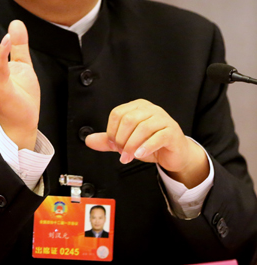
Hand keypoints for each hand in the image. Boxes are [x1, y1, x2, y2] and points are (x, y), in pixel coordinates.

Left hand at [85, 99, 208, 187]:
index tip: (113, 145)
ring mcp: (163, 119)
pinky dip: (145, 147)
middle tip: (121, 152)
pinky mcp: (172, 131)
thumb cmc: (151, 144)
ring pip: (142, 128)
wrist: (174, 154)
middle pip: (129, 120)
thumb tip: (89, 140)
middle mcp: (150, 110)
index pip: (118, 113)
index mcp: (137, 107)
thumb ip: (109, 141)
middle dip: (121, 139)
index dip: (111, 131)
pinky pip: (157, 137)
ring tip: (128, 156)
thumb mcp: (127, 142)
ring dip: (131, 146)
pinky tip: (139, 155)